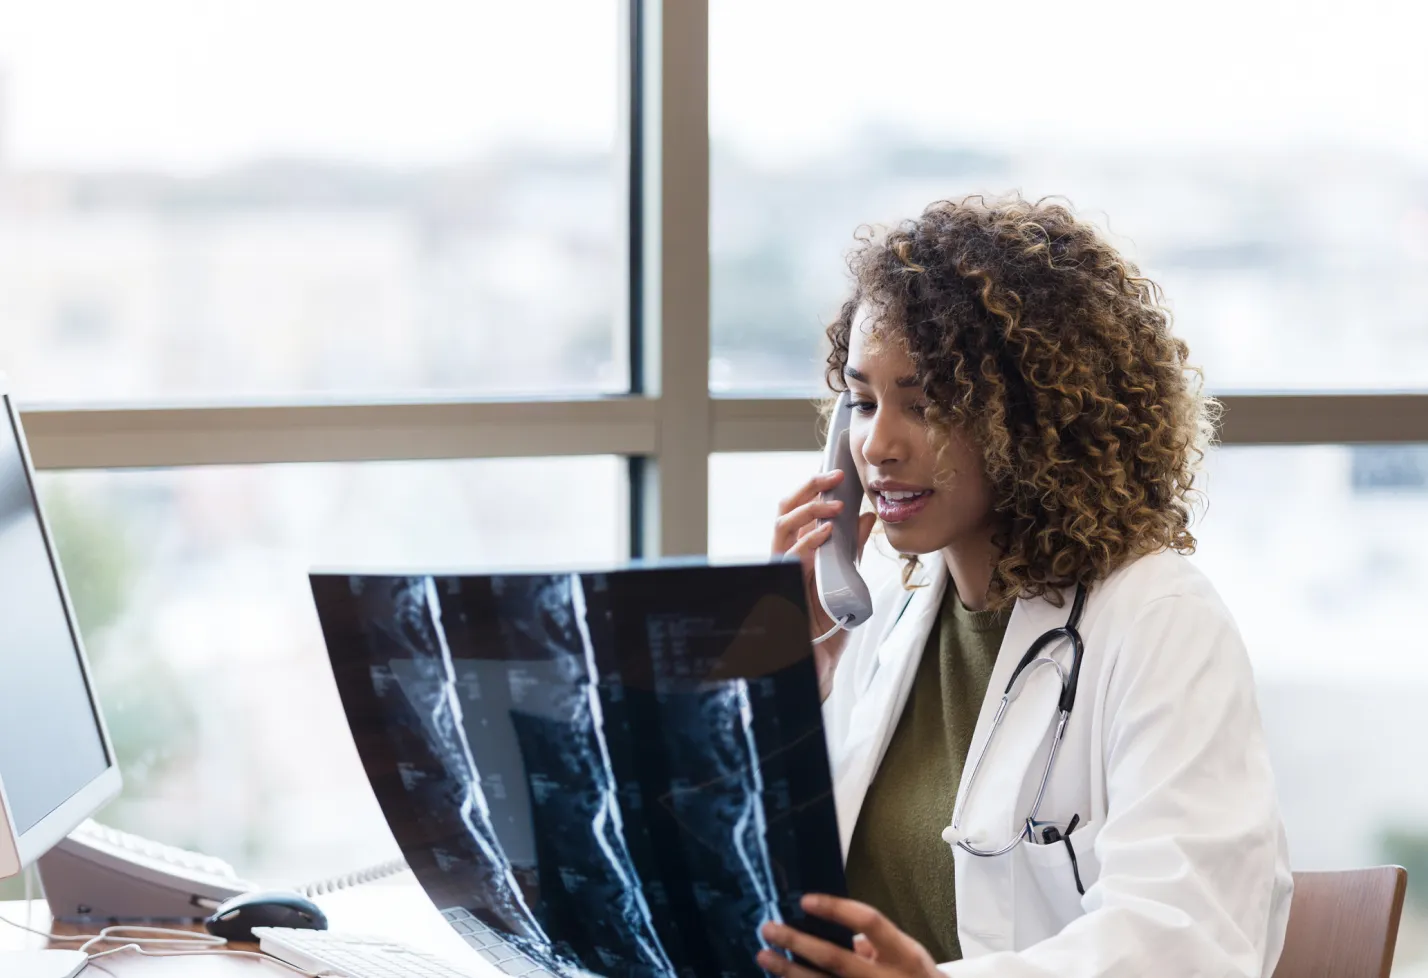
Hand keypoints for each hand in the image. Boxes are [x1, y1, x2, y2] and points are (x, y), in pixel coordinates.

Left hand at [756, 895, 940, 977]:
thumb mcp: (906, 952)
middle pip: (835, 958)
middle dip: (798, 943)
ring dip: (789, 971)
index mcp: (903, 954)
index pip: (869, 922)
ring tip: (764, 956)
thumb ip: (874, 940)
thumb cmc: (915, 976)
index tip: (805, 900)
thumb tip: (835, 930)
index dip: (836, 909)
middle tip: (770, 929)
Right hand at [771, 471, 876, 688]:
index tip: (836, 472)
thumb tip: (867, 516)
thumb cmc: (827, 628)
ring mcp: (780, 572)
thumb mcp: (848, 580)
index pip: (797, 511)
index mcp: (797, 553)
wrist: (816, 667)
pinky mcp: (783, 589)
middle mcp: (783, 558)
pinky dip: (808, 540)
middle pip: (784, 510)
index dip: (812, 488)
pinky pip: (790, 556)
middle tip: (834, 475)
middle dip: (807, 488)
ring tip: (834, 503)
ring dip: (808, 509)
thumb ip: (854, 549)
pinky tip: (826, 532)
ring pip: (781, 526)